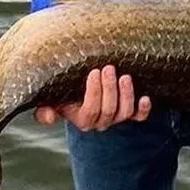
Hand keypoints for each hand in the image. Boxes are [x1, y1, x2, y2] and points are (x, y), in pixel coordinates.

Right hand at [34, 65, 151, 130]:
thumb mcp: (51, 98)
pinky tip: (145, 98)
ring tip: (124, 76)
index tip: (94, 72)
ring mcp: (116, 116)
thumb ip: (44, 108)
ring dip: (126, 94)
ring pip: (124, 113)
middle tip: (109, 68)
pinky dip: (143, 109)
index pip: (90, 112)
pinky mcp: (130, 111)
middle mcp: (100, 120)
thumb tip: (48, 117)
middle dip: (109, 89)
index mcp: (81, 118)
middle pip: (109, 111)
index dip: (94, 94)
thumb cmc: (63, 90)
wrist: (80, 86)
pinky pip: (139, 116)